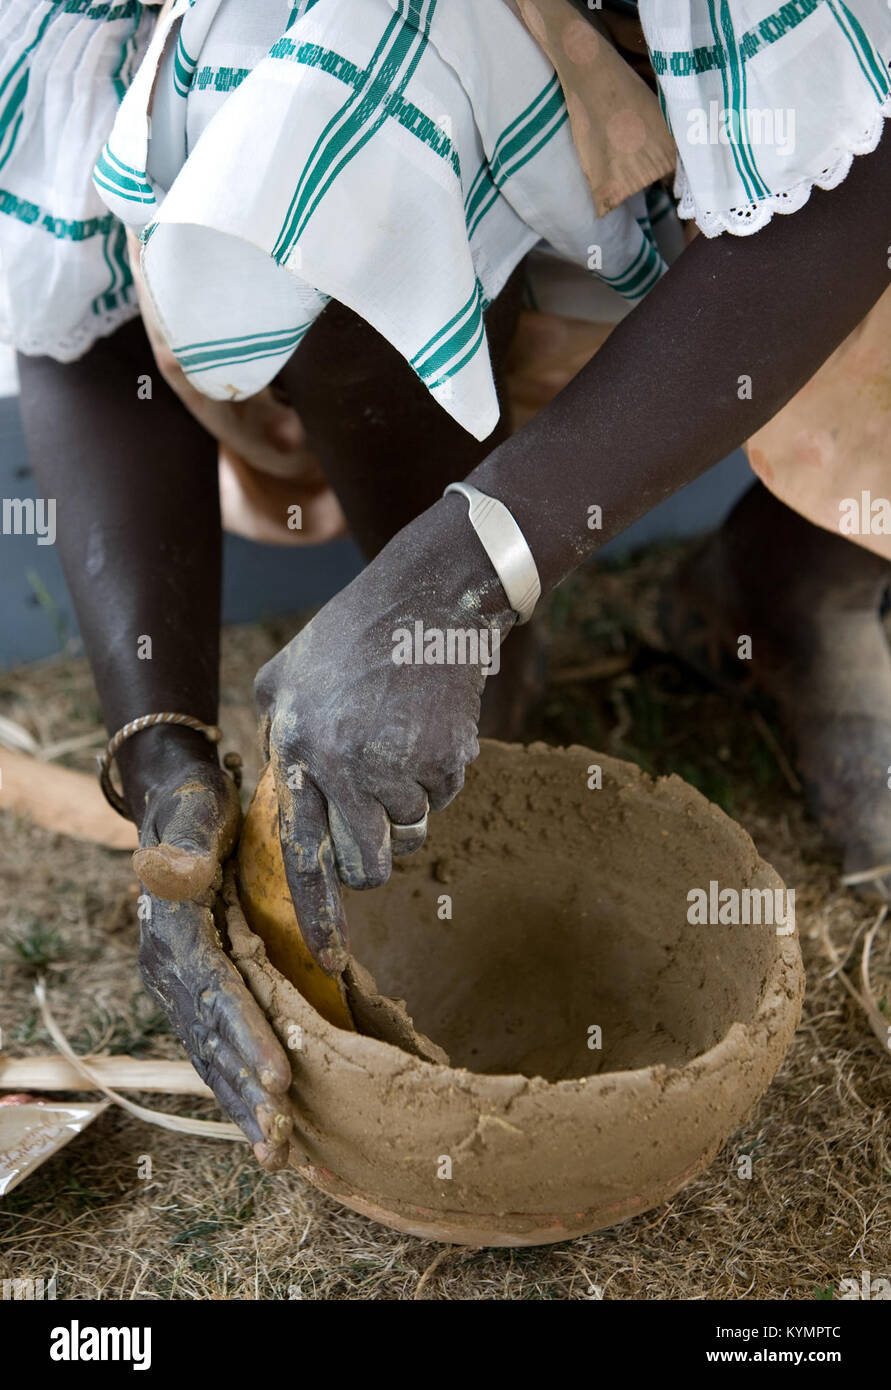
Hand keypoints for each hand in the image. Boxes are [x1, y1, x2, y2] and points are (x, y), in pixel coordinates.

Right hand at [129, 742, 292, 1168]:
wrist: (176, 807)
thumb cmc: (196, 808)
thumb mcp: (193, 814)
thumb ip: (186, 847)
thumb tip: (183, 872)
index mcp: (173, 934)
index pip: (213, 993)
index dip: (246, 1035)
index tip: (281, 1075)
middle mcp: (168, 970)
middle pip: (210, 1040)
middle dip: (247, 1093)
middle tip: (283, 1143)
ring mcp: (178, 987)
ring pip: (212, 1056)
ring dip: (244, 1106)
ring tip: (279, 1155)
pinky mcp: (194, 994)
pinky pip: (217, 1048)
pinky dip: (241, 1087)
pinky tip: (269, 1123)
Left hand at [255, 496, 514, 966]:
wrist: (427, 599)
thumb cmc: (351, 633)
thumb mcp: (287, 675)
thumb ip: (275, 730)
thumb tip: (276, 776)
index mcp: (301, 753)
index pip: (304, 853)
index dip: (319, 912)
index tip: (329, 957)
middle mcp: (346, 771)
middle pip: (369, 867)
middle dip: (374, 857)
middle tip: (378, 821)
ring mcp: (400, 769)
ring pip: (412, 830)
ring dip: (409, 801)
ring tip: (401, 739)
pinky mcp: (447, 761)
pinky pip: (445, 797)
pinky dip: (440, 772)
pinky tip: (428, 724)